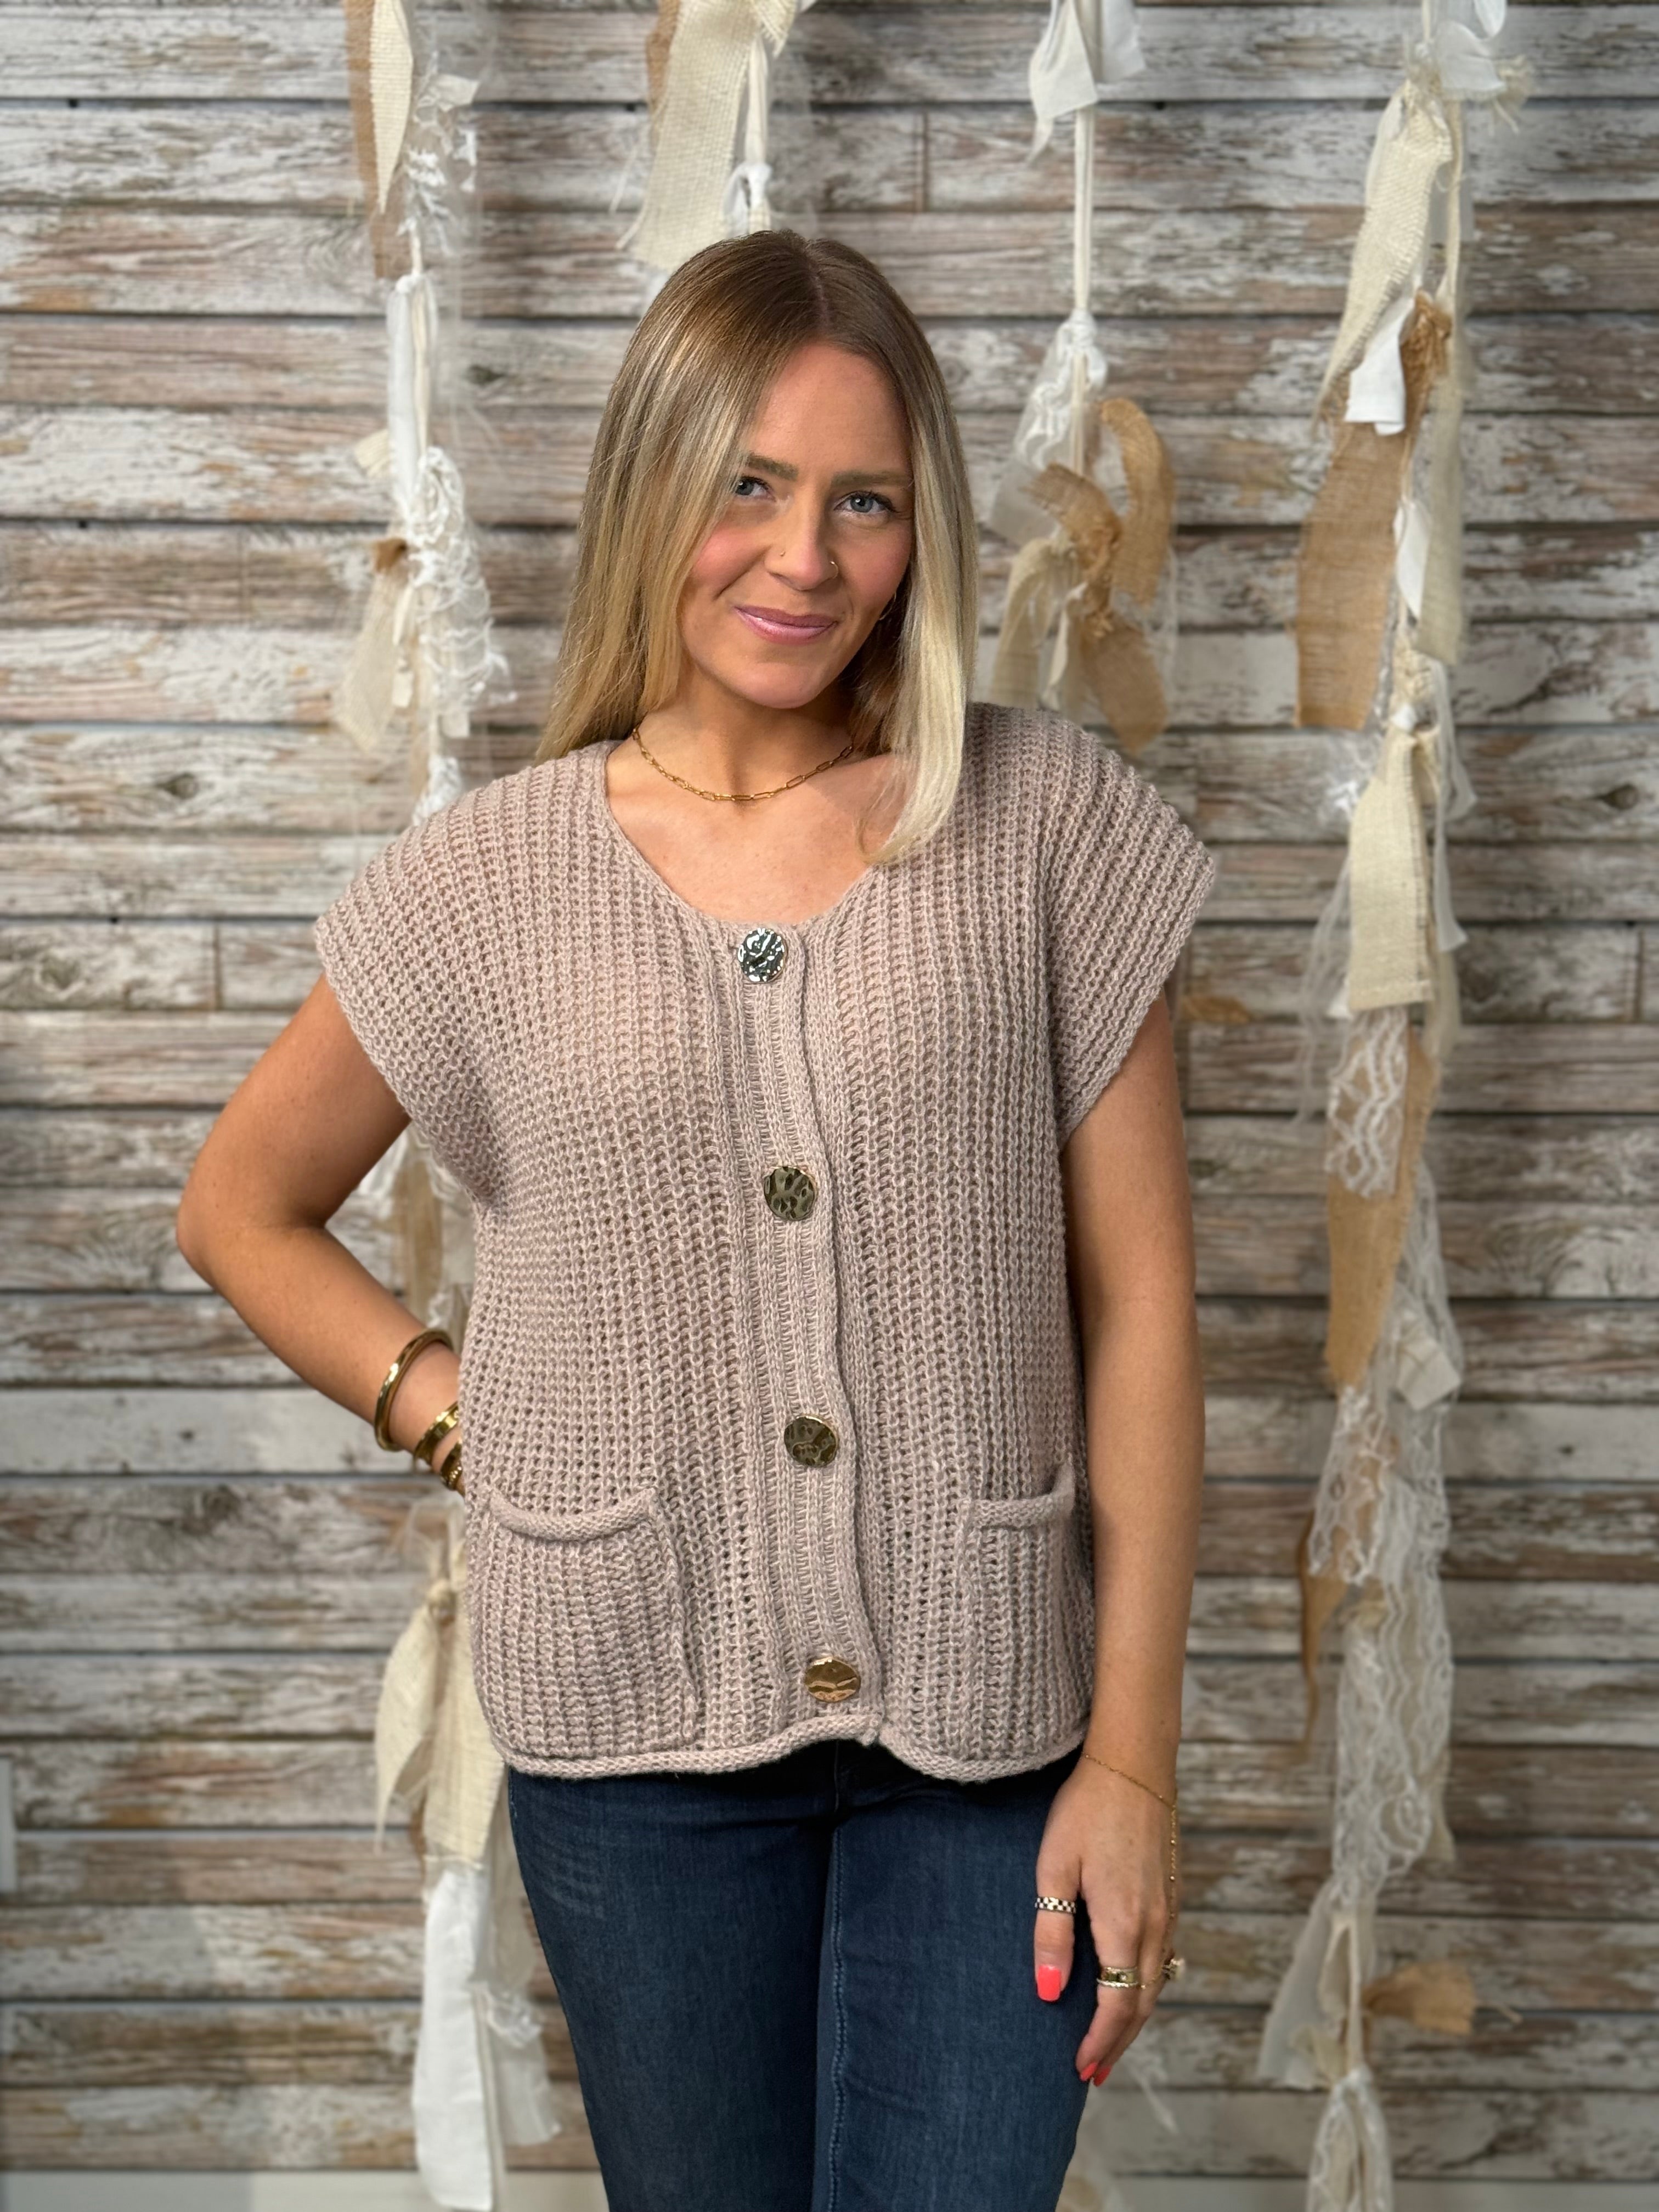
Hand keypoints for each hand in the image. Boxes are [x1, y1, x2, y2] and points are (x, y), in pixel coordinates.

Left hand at [1033, 1756, 1176, 2085]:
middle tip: (1095, 2073)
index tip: (1081, 2069)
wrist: (1133, 1766)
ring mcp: (1168, 1910)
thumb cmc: (1086, 1811)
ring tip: (1109, 2042)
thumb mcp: (1054, 1868)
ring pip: (1155, 1982)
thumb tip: (1049, 1993)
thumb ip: (1051, 1932)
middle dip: (1119, 2042)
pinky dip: (1146, 1986)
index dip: (1100, 2042)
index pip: (1116, 2005)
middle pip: (1141, 2003)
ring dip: (1134, 2018)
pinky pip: (1162, 1957)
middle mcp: (1154, 1925)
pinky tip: (1130, 1989)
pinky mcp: (1170, 1896)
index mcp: (1123, 1924)